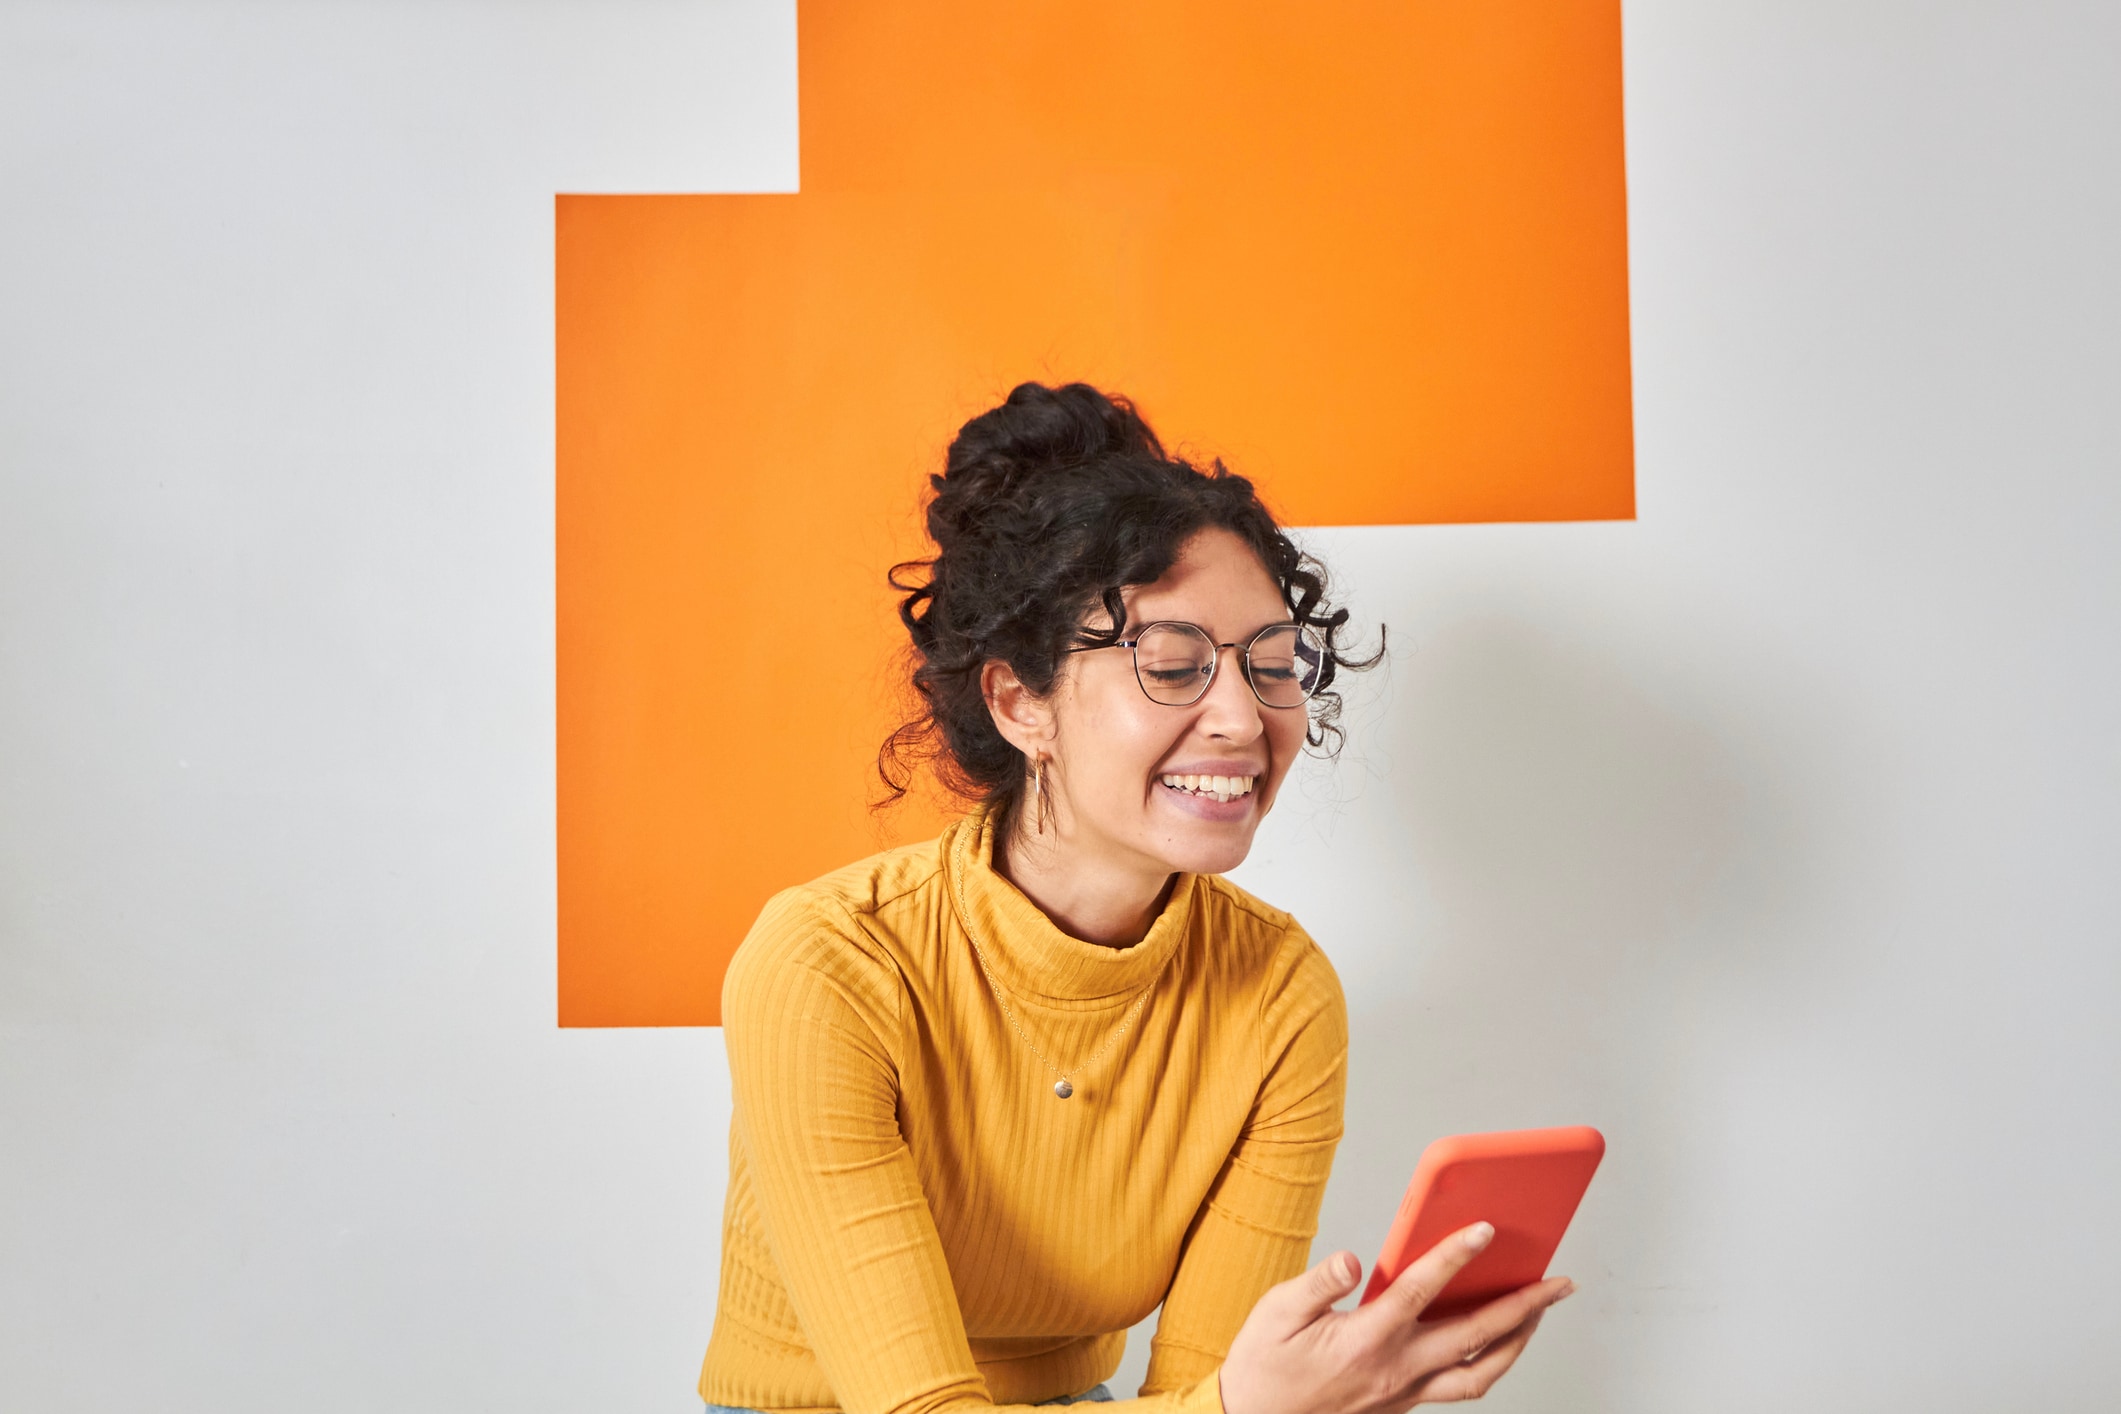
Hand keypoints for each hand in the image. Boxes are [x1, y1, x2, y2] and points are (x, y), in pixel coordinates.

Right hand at [1218, 1224, 1573, 1413]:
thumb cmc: (1263, 1367)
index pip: (1422, 1291)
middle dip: (1525, 1307)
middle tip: (1559, 1282)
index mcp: (1366, 1340)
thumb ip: (1318, 1283)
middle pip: (1476, 1336)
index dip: (1455, 1256)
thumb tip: (1354, 1260)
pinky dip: (1488, 1362)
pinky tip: (1493, 1341)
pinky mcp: (1402, 1405)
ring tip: (1540, 1313)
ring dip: (1519, 1342)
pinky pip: (1461, 1387)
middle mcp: (1395, 1370)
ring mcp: (1404, 1393)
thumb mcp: (1275, 1313)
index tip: (1485, 1230)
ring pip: (1481, 1373)